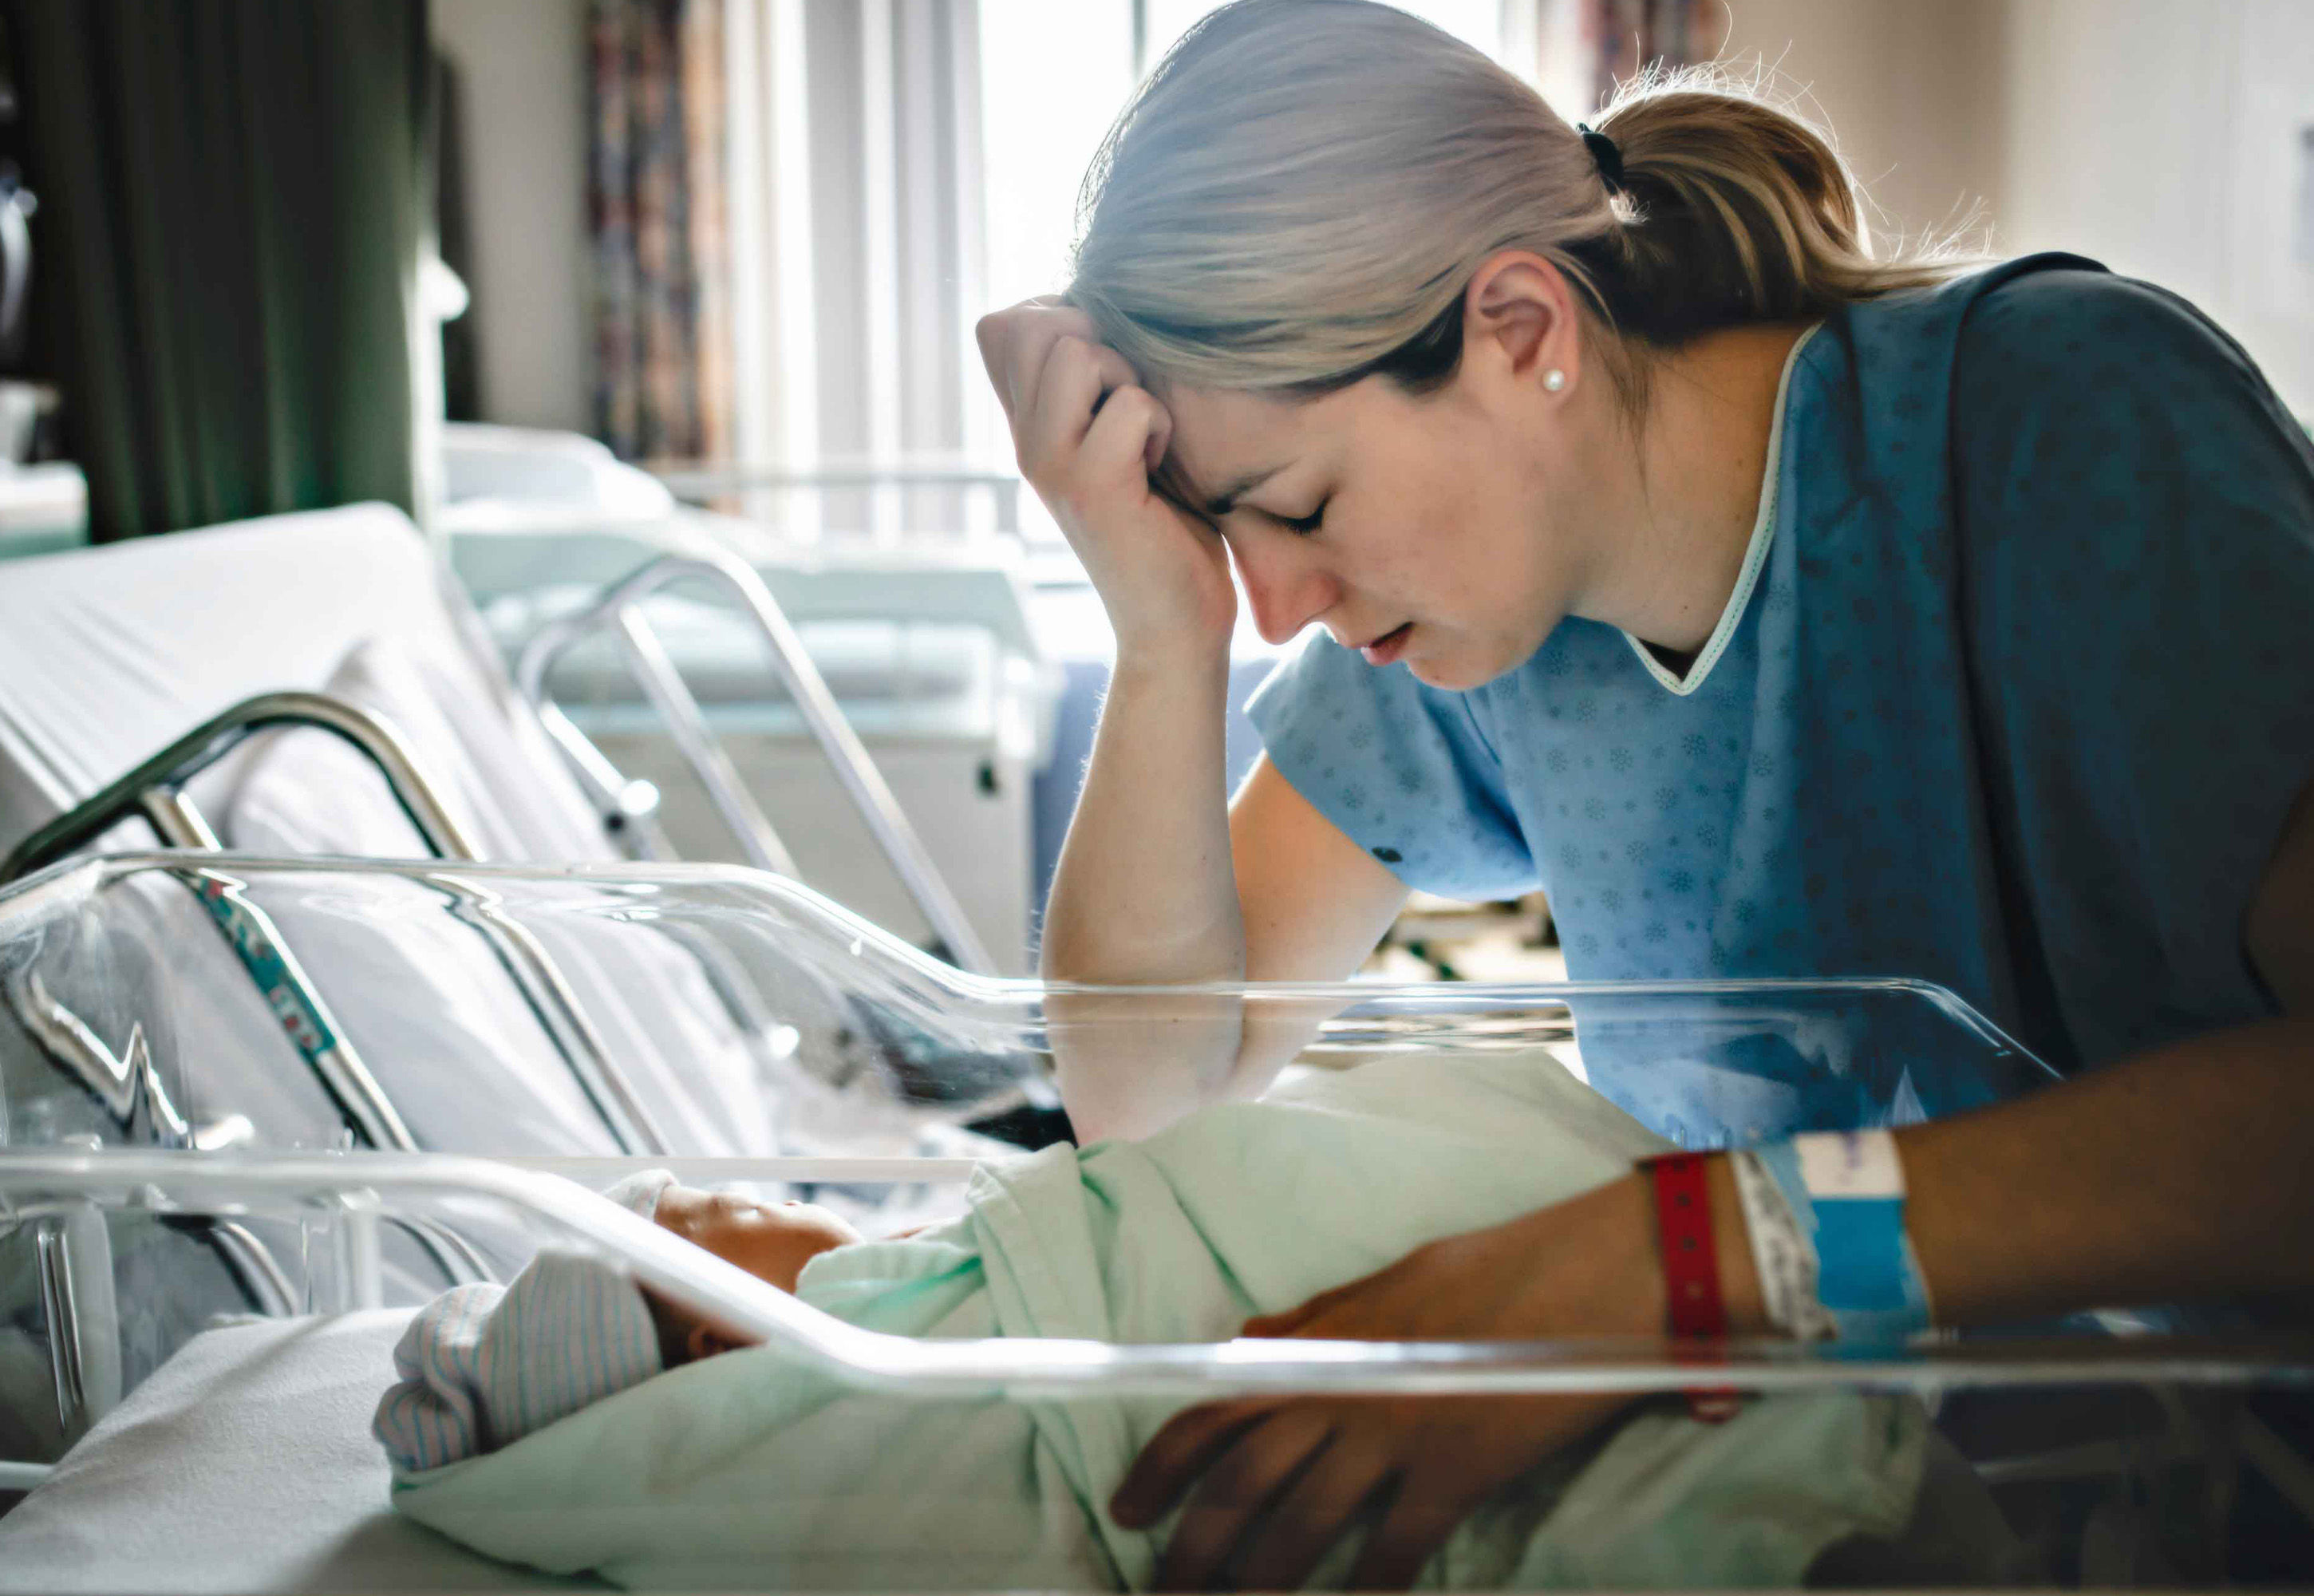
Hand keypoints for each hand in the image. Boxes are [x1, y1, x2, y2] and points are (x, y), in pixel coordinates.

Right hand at [975, 298, 1235, 657]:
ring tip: (1146, 439)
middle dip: (1103, 343)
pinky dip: (1163, 429)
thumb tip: (1104, 306)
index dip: (1060, 319)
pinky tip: (1160, 472)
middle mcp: (1024, 440)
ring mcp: (1049, 463)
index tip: (1107, 376)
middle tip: (1132, 407)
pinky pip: (1132, 405)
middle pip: (1037, 322)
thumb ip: (1102, 382)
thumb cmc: (1167, 526)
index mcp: (1027, 425)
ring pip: (1078, 352)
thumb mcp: (1124, 436)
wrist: (1175, 625)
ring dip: (1133, 382)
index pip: (1002, 324)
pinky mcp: (1090, 487)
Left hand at [1110, 1173, 1693, 1590]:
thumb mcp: (1385, 1282)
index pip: (1212, 1408)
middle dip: (1194, 1550)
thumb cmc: (1486, 1270)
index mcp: (1318, 1345)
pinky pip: (1394, 1549)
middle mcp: (1340, 1392)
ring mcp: (1394, 1436)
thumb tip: (1245, 1339)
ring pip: (1303, 1525)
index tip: (1129, 1512)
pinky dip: (1367, 1588)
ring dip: (1262, 1581)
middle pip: (1241, 1485)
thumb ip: (1311, 1321)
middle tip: (1167, 1594)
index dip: (1161, 1466)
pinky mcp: (1454, 1473)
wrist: (1583, 1276)